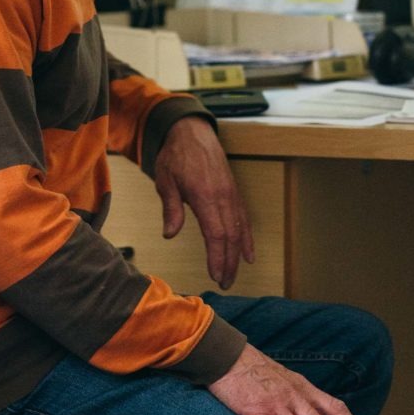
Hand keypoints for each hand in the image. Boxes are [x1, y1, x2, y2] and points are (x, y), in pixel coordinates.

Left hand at [154, 116, 254, 288]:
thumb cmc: (175, 155)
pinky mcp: (233, 191)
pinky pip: (243, 218)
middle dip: (229, 262)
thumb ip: (171, 207)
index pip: (216, 233)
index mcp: (205, 195)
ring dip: (237, 254)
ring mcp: (231, 193)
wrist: (191, 131)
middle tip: (224, 284)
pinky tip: (248, 254)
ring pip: (239, 229)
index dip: (218, 257)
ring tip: (233, 275)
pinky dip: (247, 237)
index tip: (216, 275)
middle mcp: (222, 196)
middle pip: (231, 236)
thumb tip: (169, 234)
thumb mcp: (165, 180)